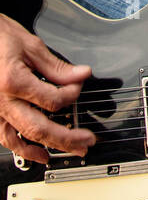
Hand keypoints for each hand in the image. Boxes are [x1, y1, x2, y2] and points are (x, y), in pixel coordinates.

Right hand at [0, 13, 94, 164]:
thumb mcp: (30, 46)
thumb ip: (56, 67)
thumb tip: (81, 75)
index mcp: (13, 81)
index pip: (52, 100)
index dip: (72, 94)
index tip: (79, 85)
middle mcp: (1, 101)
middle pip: (39, 128)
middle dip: (67, 138)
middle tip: (87, 141)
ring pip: (21, 139)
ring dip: (47, 148)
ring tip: (69, 151)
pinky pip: (5, 137)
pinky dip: (22, 149)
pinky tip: (38, 153)